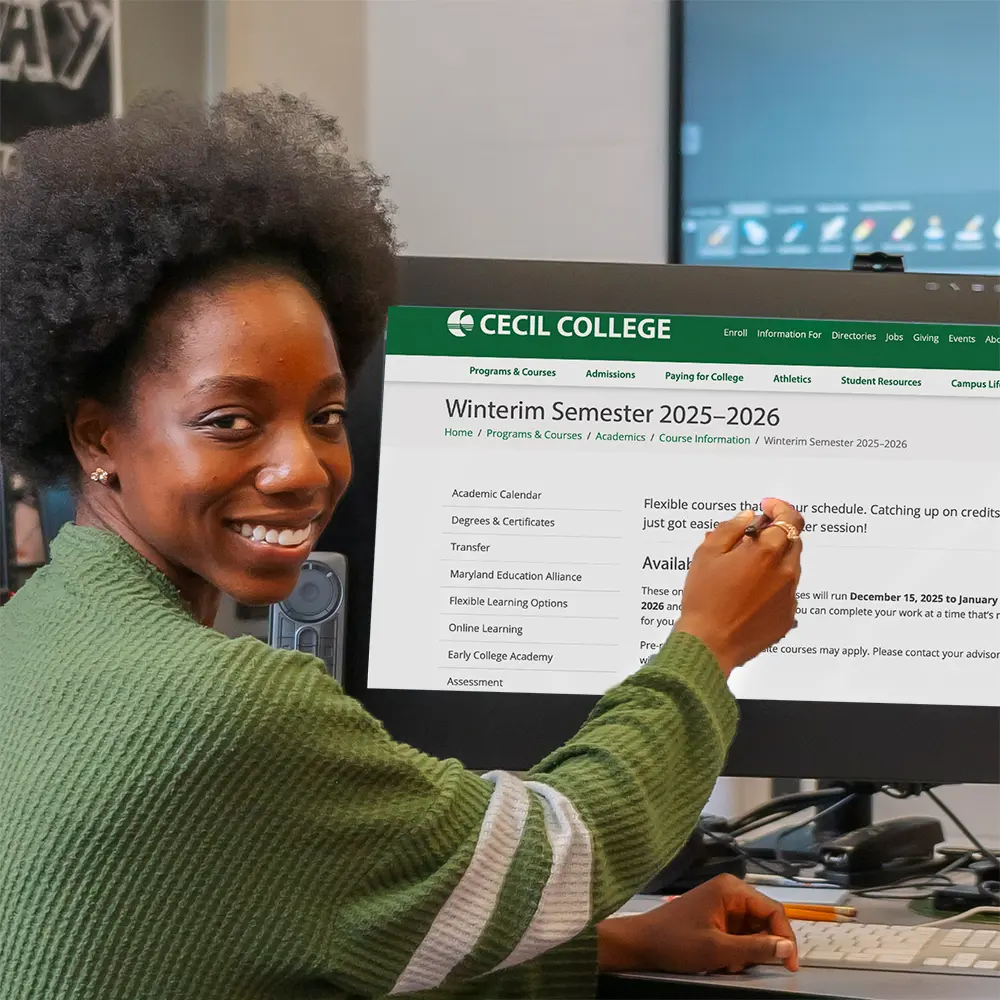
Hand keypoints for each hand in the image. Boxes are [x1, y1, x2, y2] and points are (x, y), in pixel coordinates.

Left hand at [597, 874, 797, 974]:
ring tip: (730, 965)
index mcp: (732, 889)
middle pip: (765, 920)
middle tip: (750, 968)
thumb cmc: (677, 942)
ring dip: (748, 952)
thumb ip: (755, 948)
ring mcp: (723, 903)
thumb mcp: (718, 950)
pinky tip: (723, 962)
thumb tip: (787, 948)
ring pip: (754, 930)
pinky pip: (740, 934)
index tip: (790, 967)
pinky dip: (737, 951)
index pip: (774, 910)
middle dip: (762, 947)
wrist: (642, 943)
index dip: (786, 938)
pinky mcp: (716, 917)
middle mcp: (730, 891)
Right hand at [674, 497, 803, 675]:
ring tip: (742, 573)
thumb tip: (747, 517)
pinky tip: (747, 595)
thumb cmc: (704, 599)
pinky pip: (785, 593)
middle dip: (774, 535)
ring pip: (788, 567)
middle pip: (792, 542)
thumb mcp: (706, 554)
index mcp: (766, 553)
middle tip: (748, 540)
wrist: (709, 644)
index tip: (767, 507)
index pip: (790, 519)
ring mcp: (789, 597)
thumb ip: (730, 529)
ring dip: (772, 562)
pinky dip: (771, 587)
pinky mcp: (786, 617)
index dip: (780, 508)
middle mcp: (784, 573)